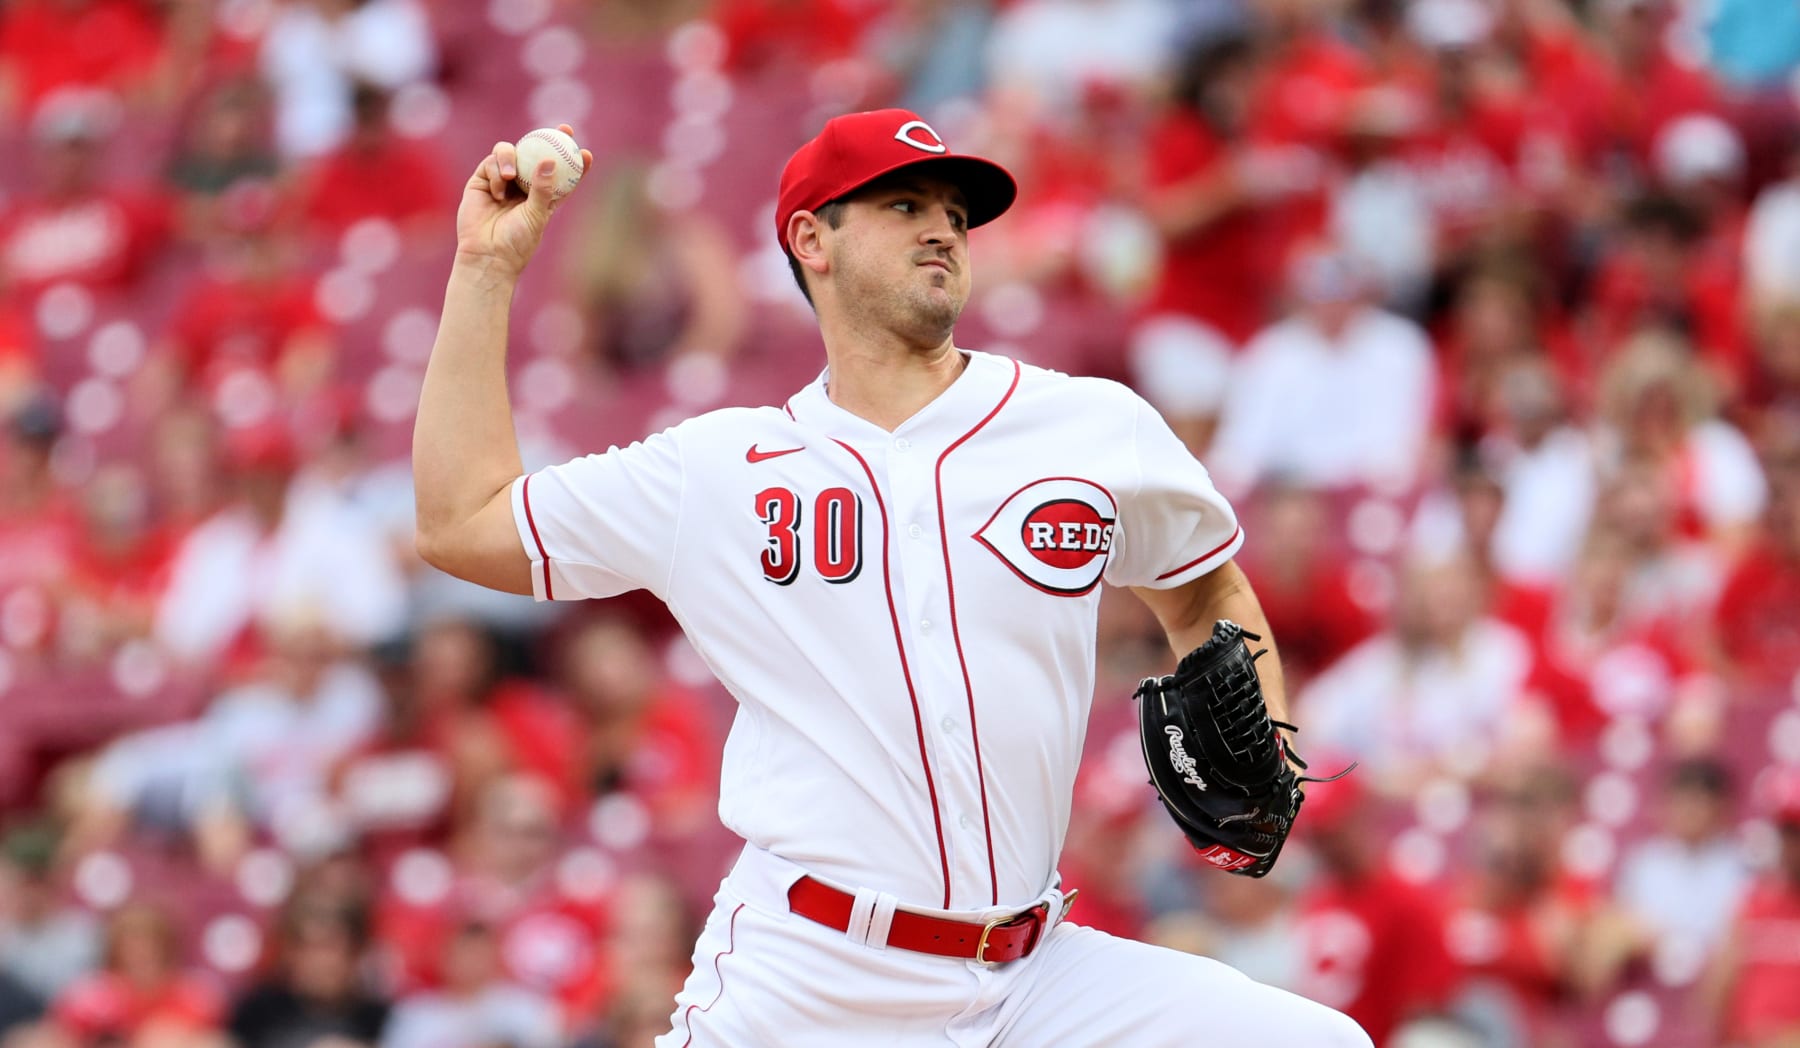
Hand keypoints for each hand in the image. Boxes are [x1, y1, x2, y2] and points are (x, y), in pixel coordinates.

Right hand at [454, 123, 593, 278]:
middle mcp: (523, 185)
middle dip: (550, 138)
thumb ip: (543, 189)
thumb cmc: (517, 242)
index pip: (561, 174)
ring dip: (511, 157)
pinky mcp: (482, 181)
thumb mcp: (536, 215)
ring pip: (510, 152)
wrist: (487, 255)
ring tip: (511, 176)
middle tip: (562, 129)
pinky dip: (496, 172)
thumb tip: (550, 161)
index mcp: (543, 196)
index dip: (573, 161)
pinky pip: (491, 162)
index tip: (585, 152)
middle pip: (536, 154)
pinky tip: (497, 192)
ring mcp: (502, 181)